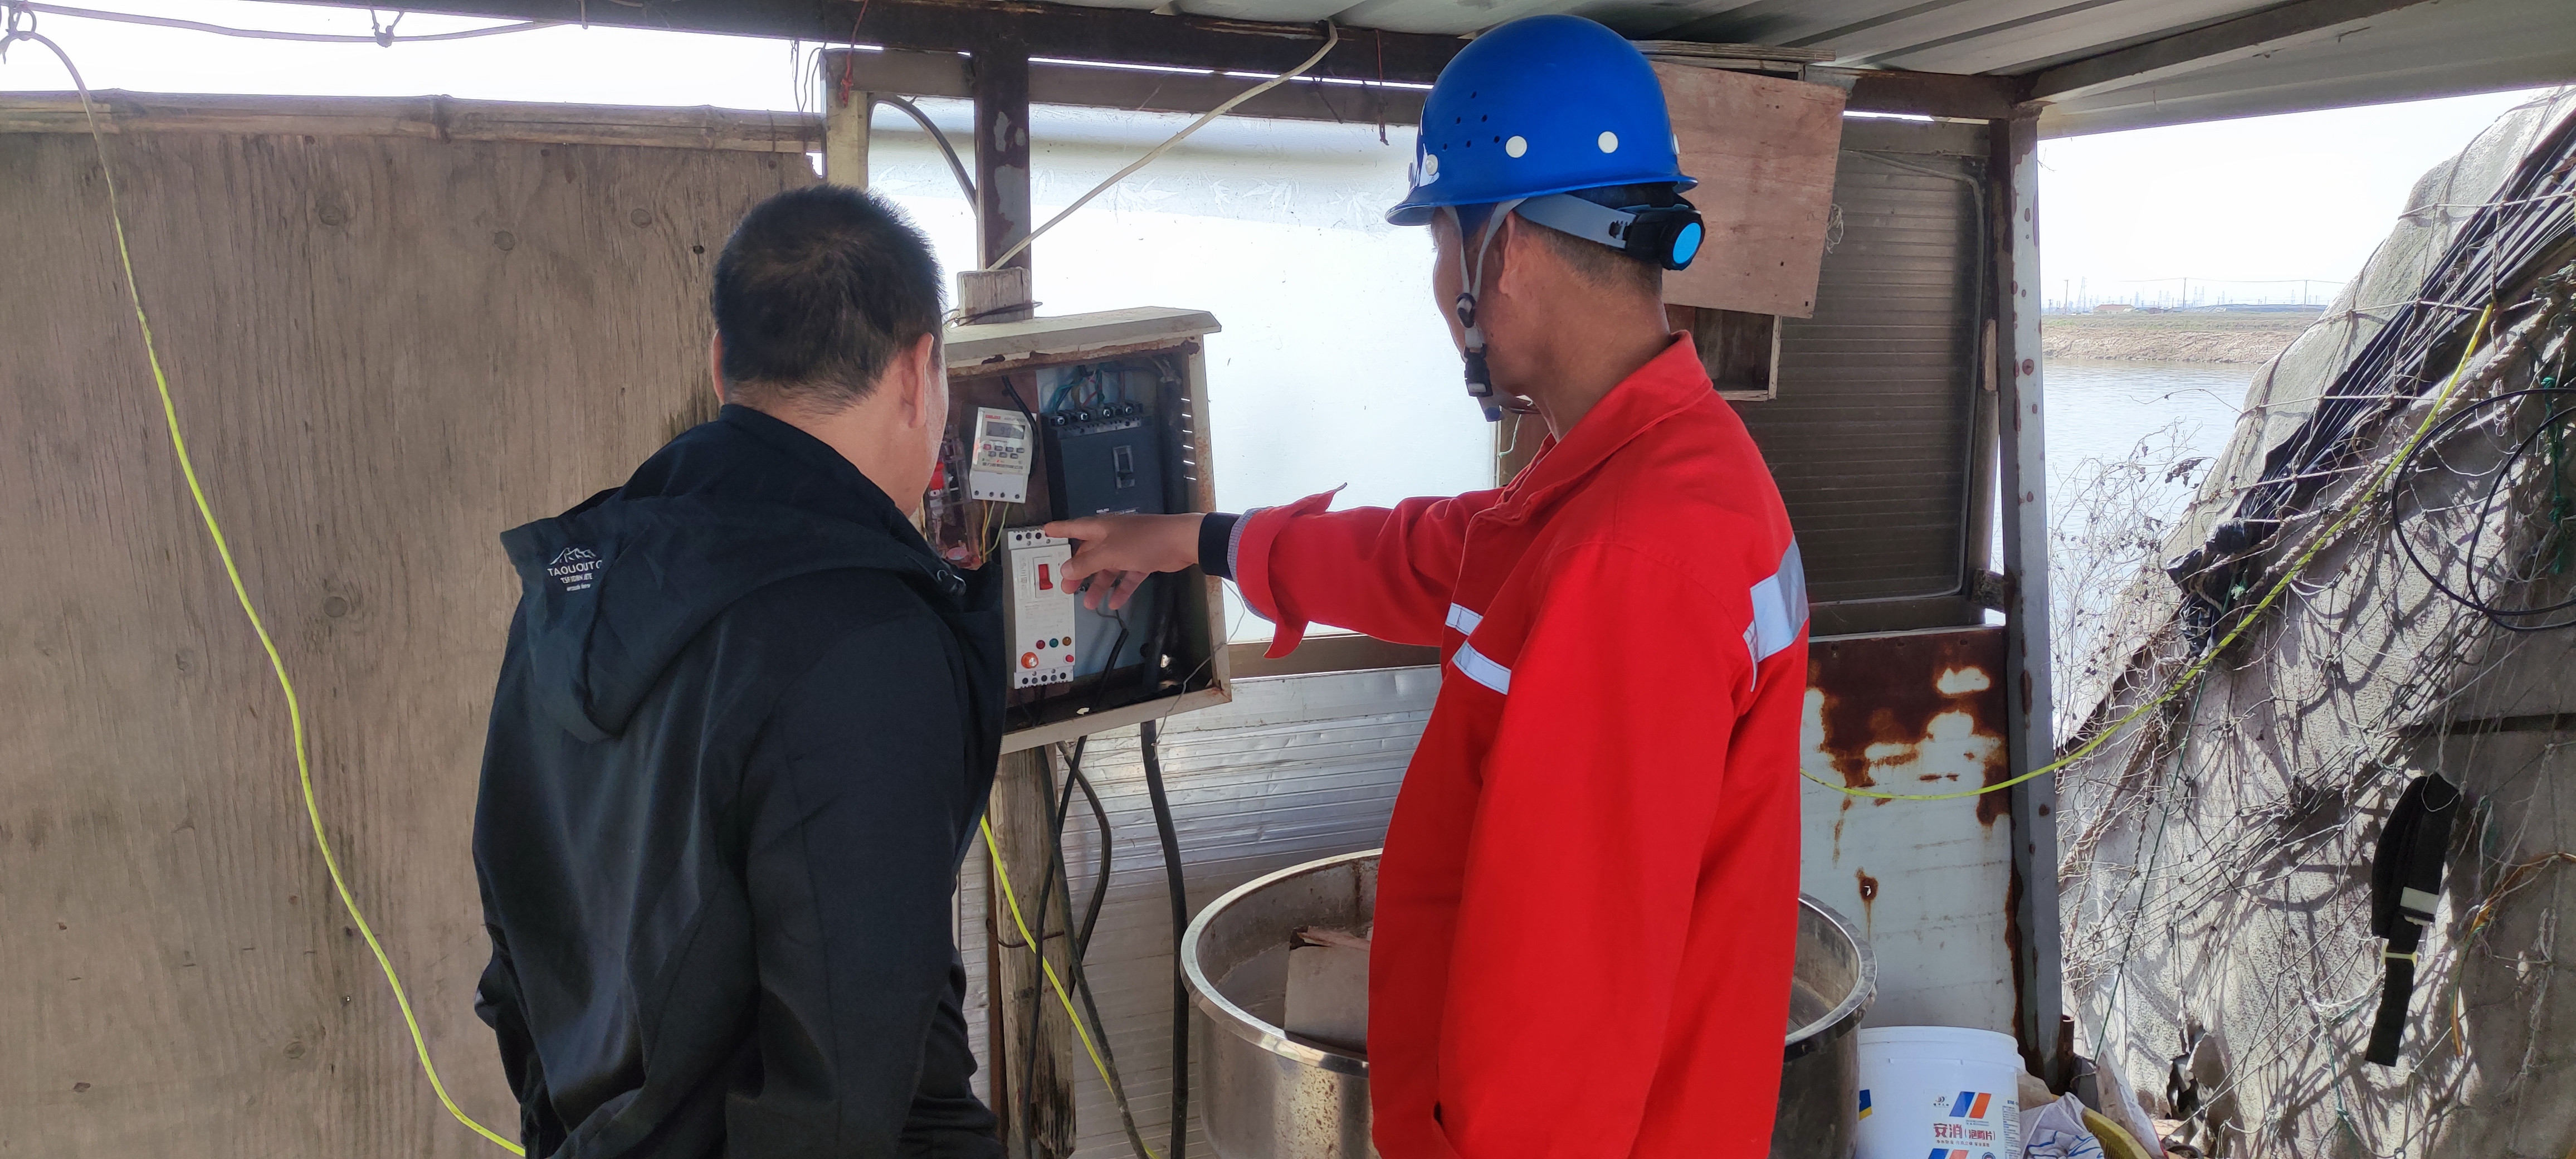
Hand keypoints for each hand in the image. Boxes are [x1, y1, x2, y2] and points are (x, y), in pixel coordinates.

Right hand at [1044, 513, 1203, 610]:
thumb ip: (1087, 563)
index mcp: (1101, 528)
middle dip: (1077, 571)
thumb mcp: (1110, 553)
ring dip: (1099, 585)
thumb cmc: (1142, 541)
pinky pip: (1127, 576)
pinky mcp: (1143, 560)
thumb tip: (1065, 570)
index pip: (1074, 527)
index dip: (1059, 530)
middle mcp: (1113, 536)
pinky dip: (1121, 588)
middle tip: (1066, 588)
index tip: (1045, 532)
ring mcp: (1129, 548)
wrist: (1181, 542)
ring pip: (1108, 568)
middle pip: (1089, 553)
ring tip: (1089, 604)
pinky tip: (1114, 603)